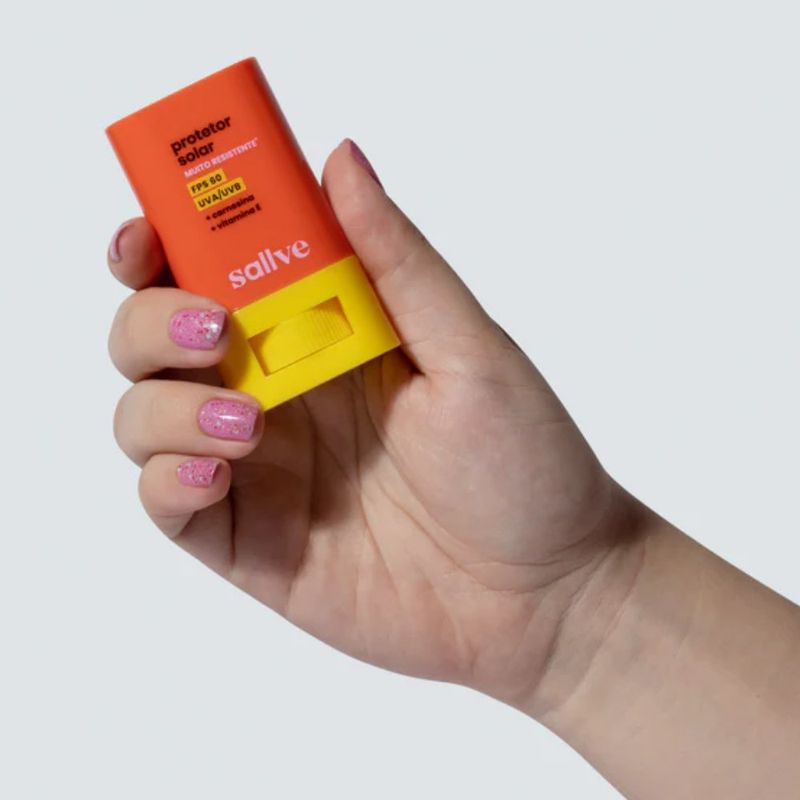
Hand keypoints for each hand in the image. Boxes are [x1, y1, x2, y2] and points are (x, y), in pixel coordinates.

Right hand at [108, 139, 632, 705]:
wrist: (546, 592)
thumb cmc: (523, 464)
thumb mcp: (469, 350)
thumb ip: (395, 260)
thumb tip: (340, 157)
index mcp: (323, 333)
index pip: (215, 271)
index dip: (163, 243)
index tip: (150, 232)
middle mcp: (277, 392)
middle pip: (153, 337)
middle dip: (150, 320)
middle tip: (210, 330)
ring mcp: (257, 470)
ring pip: (143, 417)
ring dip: (163, 404)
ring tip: (245, 417)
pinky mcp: (250, 543)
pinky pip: (164, 504)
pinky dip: (165, 480)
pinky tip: (217, 473)